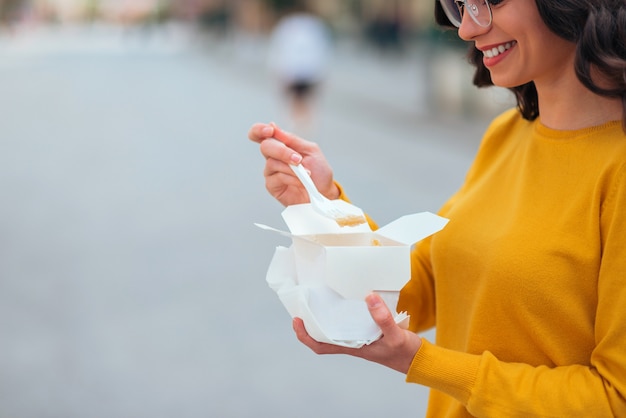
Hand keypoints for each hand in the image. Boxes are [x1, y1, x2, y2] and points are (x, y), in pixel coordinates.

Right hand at [248, 122, 337, 206]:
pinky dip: (292, 178)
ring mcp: (271, 171)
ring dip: (292, 168)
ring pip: (272, 163)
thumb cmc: (318, 172)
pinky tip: (301, 182)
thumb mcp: (310, 150)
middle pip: (265, 146)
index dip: (259, 130)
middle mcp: (273, 157)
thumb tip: (274, 127)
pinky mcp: (272, 185)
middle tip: (298, 159)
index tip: (270, 130)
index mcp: (281, 145)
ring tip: (306, 173)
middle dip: (282, 151)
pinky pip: (277, 177)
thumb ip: (292, 139)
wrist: (324, 193)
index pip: (261, 134)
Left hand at [293, 293, 421, 374]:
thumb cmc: (405, 353)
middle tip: (303, 303)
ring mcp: (360, 337)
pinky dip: (344, 313)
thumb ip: (382, 318)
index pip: (320, 345)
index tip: (297, 320)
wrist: (420, 360)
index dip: (305, 335)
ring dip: (326, 316)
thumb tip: (369, 297)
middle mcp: (353, 343)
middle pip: (323, 335)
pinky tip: (347, 301)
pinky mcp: (369, 331)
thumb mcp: (395, 335)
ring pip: (336, 328)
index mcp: (353, 347)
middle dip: (311, 322)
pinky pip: (350, 322)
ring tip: (320, 298)